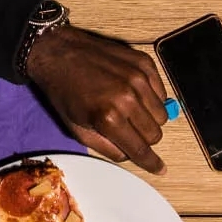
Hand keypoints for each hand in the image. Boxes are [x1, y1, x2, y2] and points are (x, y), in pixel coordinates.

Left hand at [26, 25, 168, 173]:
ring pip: (162, 114)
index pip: (140, 148)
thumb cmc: (65, 92)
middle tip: (129, 130)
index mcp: (108, 117)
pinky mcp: (144, 63)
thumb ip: (106, 148)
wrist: (60, 53)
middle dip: (144, 138)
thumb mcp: (77, 129)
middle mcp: (127, 98)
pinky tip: (135, 94)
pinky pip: (162, 92)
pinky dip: (152, 98)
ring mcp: (138, 78)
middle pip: (155, 134)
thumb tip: (129, 155)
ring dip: (149, 118)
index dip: (151, 162)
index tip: (160, 168)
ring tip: (130, 110)